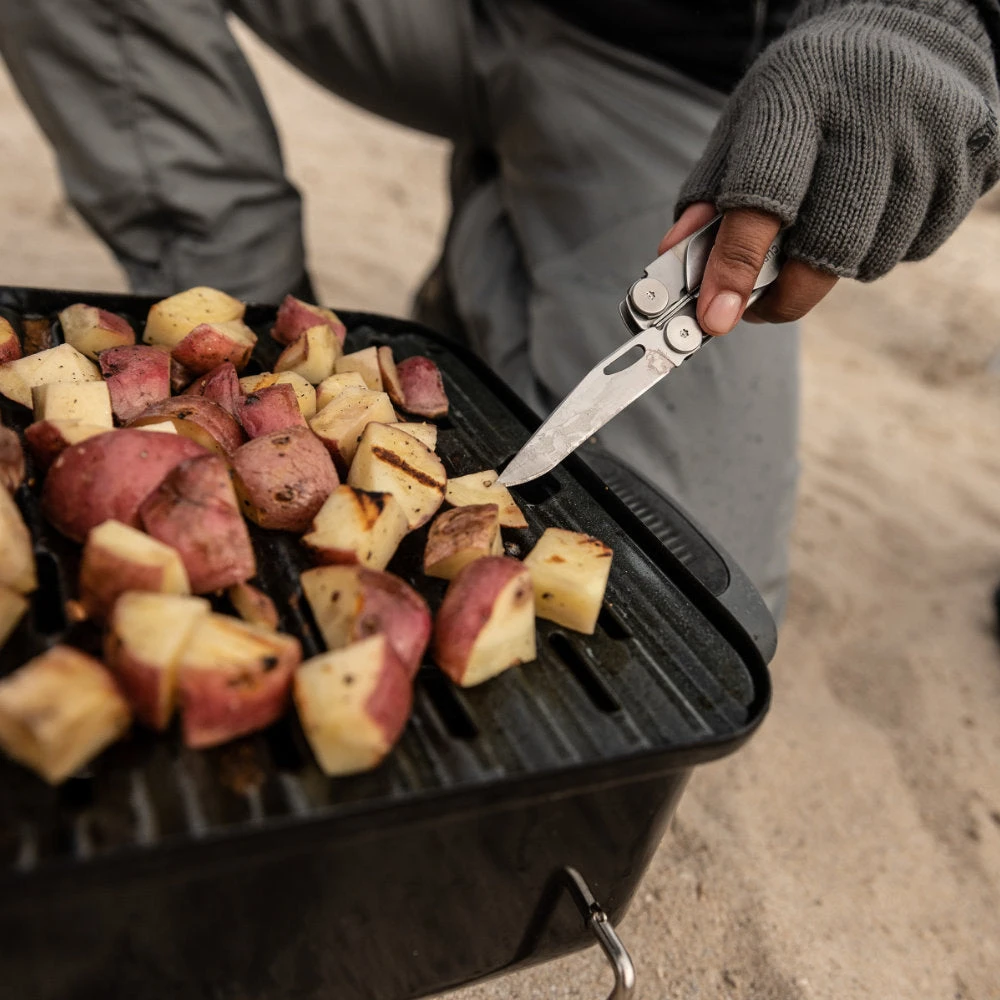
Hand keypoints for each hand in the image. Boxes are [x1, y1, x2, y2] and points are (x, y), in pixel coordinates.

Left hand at [663, 0, 999, 336]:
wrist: (904, 34)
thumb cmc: (807, 95)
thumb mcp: (744, 127)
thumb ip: (708, 197)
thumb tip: (674, 262)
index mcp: (798, 96)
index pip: (763, 197)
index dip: (737, 266)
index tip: (716, 317)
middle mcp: (872, 112)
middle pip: (828, 246)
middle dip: (786, 293)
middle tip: (760, 304)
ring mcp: (930, 135)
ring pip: (872, 258)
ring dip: (836, 266)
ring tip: (826, 223)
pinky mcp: (970, 157)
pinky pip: (916, 247)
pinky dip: (884, 247)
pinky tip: (874, 208)